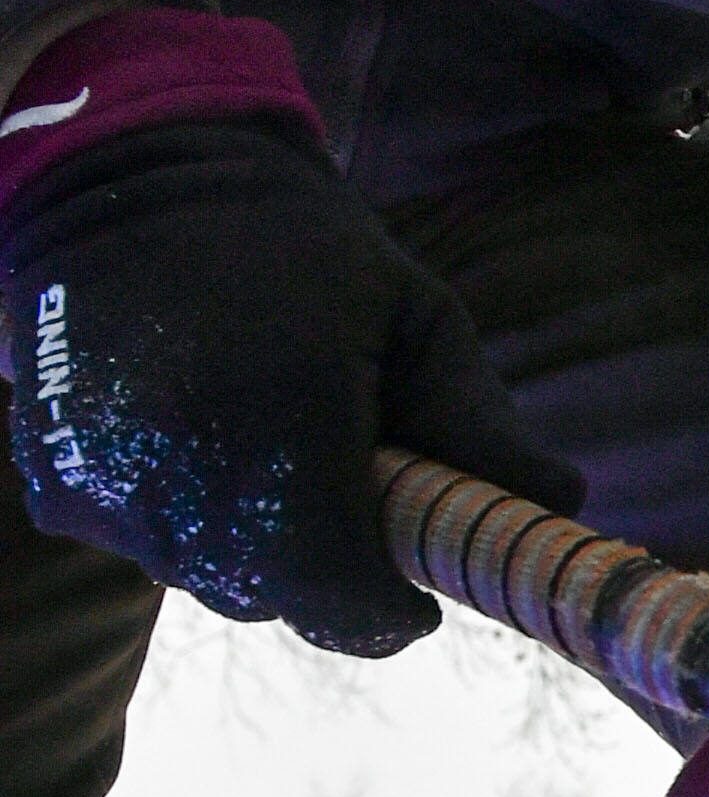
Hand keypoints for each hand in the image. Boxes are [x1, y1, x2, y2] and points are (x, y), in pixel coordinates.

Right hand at [0, 118, 580, 651]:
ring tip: (272, 440)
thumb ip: (482, 428)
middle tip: (347, 493)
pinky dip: (190, 515)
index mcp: (281, 415)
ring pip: (209, 573)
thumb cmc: (305, 253)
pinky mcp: (58, 484)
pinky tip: (205, 431)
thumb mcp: (417, 321)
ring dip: (258, 539)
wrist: (136, 184)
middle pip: (274, 590)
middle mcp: (179, 461)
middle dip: (325, 566)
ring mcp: (106, 479)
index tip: (413, 605)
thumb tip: (562, 503)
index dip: (381, 612)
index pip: (331, 587)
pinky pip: (149, 541)